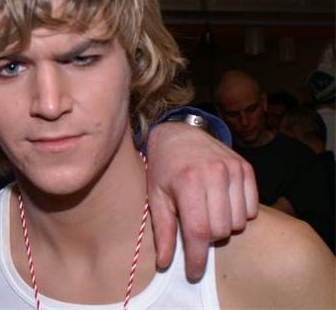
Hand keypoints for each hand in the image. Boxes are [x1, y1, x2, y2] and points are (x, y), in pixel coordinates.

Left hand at [146, 122, 257, 280]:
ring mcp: (233, 170)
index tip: (194, 274)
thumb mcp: (156, 197)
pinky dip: (239, 213)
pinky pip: (252, 209)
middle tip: (194, 225)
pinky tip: (222, 202)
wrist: (178, 133)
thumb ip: (163, 231)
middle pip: (221, 230)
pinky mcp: (246, 168)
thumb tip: (165, 263)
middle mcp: (213, 174)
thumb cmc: (164, 168)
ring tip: (207, 211)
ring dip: (223, 225)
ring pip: (238, 222)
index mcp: (188, 182)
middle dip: (207, 237)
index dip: (197, 258)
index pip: (199, 232)